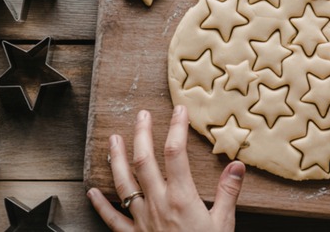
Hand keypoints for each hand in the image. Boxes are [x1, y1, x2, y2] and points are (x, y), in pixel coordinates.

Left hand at [87, 106, 244, 231]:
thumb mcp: (224, 224)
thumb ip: (229, 193)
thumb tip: (237, 165)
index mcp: (182, 198)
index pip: (176, 153)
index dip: (177, 128)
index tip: (180, 110)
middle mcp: (158, 204)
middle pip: (145, 161)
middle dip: (142, 134)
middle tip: (142, 115)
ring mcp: (141, 220)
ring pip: (124, 183)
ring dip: (117, 159)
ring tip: (114, 139)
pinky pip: (112, 218)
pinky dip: (100, 204)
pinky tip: (92, 191)